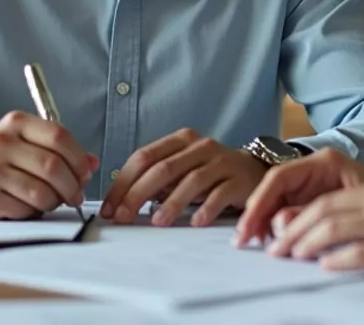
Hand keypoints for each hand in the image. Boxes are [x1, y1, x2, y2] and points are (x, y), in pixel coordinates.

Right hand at [0, 111, 98, 219]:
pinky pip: (23, 210)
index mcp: (16, 123)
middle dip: (72, 186)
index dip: (79, 159)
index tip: (85, 173)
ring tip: (53, 201)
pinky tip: (29, 206)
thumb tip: (92, 163)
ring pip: (40, 192)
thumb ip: (59, 148)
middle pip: (53, 167)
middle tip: (76, 195)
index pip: (59, 137)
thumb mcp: (24, 140)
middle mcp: (1, 143)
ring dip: (54, 202)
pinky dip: (33, 212)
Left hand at [100, 128, 267, 226]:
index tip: (110, 208)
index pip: (144, 157)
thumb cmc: (209, 173)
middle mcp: (200, 146)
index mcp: (180, 140)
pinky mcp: (238, 179)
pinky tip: (196, 222)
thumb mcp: (181, 170)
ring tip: (157, 222)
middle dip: (138, 194)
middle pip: (163, 168)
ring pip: (191, 180)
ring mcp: (221, 161)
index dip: (123, 183)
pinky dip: (206, 208)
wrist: (253, 172)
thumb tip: (121, 203)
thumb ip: (156, 180)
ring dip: (172, 203)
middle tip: (124, 217)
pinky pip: (220, 193)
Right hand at [233, 149, 363, 246]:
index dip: (259, 202)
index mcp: (323, 162)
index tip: (248, 226)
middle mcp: (313, 172)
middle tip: (245, 241)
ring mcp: (312, 187)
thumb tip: (280, 225)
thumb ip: (315, 210)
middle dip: (257, 216)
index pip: (279, 178)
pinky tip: (277, 244)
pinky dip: (281, 230)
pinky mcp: (314, 203)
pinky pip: (288, 214)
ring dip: (266, 225)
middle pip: (273, 192)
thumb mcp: (352, 201)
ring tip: (263, 245)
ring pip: (278, 204)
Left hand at [263, 176, 363, 284]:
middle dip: (291, 229)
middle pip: (323, 211)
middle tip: (272, 248)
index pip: (327, 197)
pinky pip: (361, 252)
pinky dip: (336, 259)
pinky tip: (323, 266)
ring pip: (334, 228)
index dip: (298, 214)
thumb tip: (340, 234)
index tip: (280, 231)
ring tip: (287, 257)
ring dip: (304, 244)